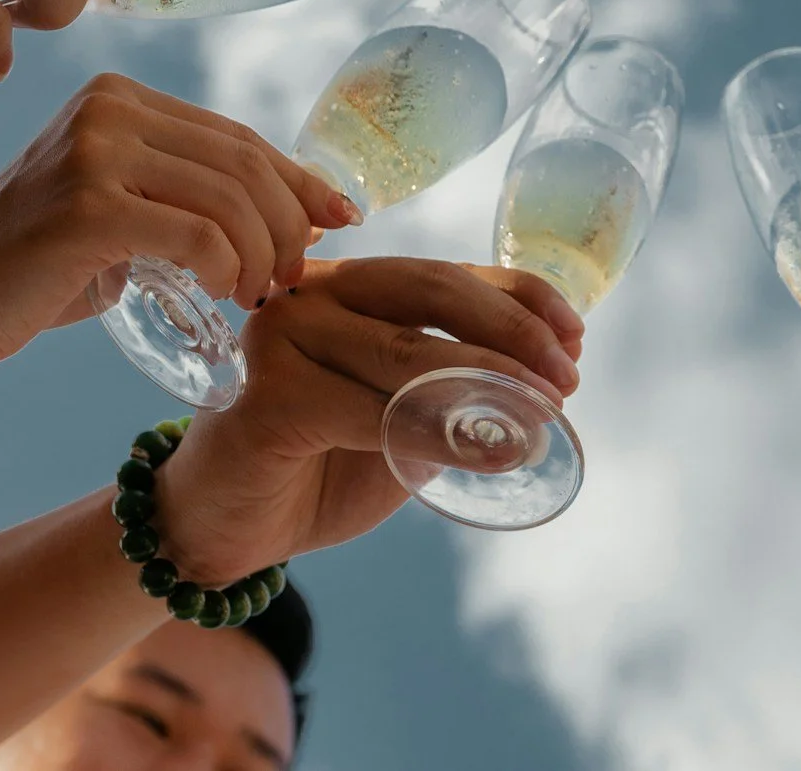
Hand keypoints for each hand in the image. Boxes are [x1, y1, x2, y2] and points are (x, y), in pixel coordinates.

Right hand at [0, 75, 355, 366]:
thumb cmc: (41, 266)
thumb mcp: (124, 211)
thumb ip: (189, 197)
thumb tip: (299, 213)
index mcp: (120, 98)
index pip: (237, 136)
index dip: (298, 179)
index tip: (341, 217)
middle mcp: (109, 109)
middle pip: (243, 163)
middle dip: (288, 223)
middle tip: (296, 275)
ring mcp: (94, 151)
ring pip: (228, 198)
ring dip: (263, 253)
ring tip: (260, 294)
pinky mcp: (86, 206)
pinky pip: (196, 234)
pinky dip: (228, 268)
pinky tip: (227, 294)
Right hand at [149, 258, 585, 581]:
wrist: (224, 527)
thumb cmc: (317, 465)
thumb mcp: (401, 418)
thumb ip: (456, 392)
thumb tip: (551, 384)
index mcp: (349, 286)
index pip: (447, 273)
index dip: (519, 297)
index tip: (576, 336)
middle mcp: (311, 294)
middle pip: (431, 292)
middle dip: (513, 332)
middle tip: (566, 379)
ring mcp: (282, 338)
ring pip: (408, 354)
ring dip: (489, 387)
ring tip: (543, 421)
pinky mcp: (267, 396)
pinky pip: (373, 412)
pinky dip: (441, 434)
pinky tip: (492, 454)